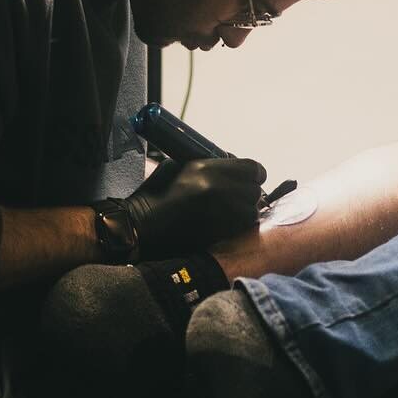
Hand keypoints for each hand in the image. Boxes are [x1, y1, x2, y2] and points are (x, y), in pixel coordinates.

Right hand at [100, 157, 267, 260]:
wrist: (142, 227)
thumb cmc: (156, 194)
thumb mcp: (177, 166)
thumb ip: (207, 164)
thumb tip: (227, 163)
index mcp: (207, 169)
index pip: (252, 168)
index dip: (253, 172)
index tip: (249, 176)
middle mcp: (219, 190)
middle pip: (255, 190)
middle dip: (249, 191)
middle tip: (238, 194)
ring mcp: (221, 214)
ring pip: (252, 211)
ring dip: (245, 209)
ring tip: (233, 209)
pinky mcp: (219, 234)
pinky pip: (242, 227)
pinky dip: (239, 224)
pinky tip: (227, 221)